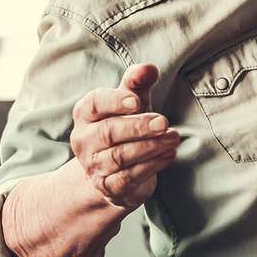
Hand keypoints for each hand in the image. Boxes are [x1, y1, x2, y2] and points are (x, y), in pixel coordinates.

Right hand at [70, 62, 180, 210]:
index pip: (94, 103)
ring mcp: (93, 166)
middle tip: (164, 122)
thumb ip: (137, 83)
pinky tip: (168, 155)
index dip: (114, 101)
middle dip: (138, 126)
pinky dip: (151, 166)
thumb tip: (148, 69)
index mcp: (85, 114)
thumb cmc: (123, 127)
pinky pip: (128, 177)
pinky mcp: (107, 187)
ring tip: (173, 138)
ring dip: (150, 146)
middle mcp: (83, 140)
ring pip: (119, 156)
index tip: (136, 101)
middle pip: (109, 132)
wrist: (112, 172)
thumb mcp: (130, 103)